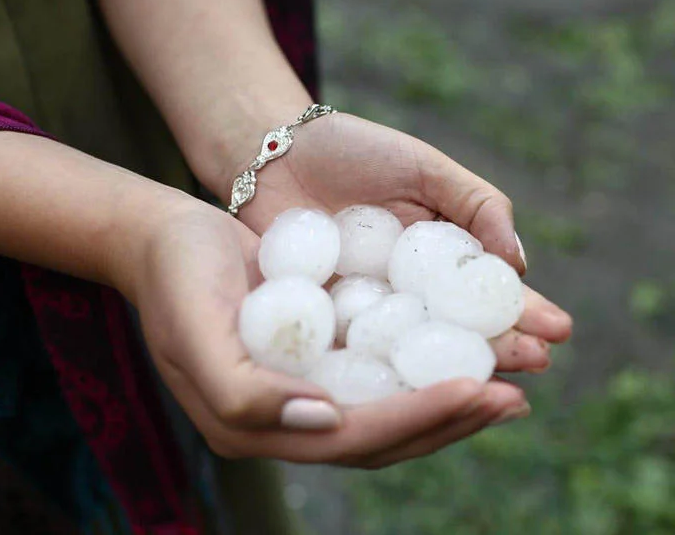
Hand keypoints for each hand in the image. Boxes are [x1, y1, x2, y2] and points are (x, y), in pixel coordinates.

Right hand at [128, 197, 528, 466]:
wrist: (162, 238)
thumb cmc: (177, 276)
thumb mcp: (195, 329)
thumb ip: (246, 393)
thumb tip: (326, 421)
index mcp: (254, 426)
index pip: (351, 437)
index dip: (417, 419)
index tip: (478, 391)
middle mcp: (287, 419)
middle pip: (383, 435)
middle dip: (451, 419)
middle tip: (514, 397)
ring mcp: (304, 389)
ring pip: (389, 408)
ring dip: (448, 399)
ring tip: (508, 383)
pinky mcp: (317, 356)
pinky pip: (380, 371)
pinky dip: (423, 366)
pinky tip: (462, 349)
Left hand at [237, 112, 571, 372]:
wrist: (276, 152)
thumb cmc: (356, 151)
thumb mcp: (425, 168)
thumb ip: (475, 206)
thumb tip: (518, 263)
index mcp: (437, 260)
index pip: (485, 292)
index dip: (522, 311)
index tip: (557, 331)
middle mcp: (406, 293)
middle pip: (456, 329)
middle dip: (499, 348)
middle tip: (536, 365)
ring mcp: (365, 310)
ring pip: (412, 348)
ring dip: (450, 368)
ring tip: (489, 385)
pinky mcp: (321, 319)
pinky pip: (353, 347)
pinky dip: (380, 366)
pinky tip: (409, 388)